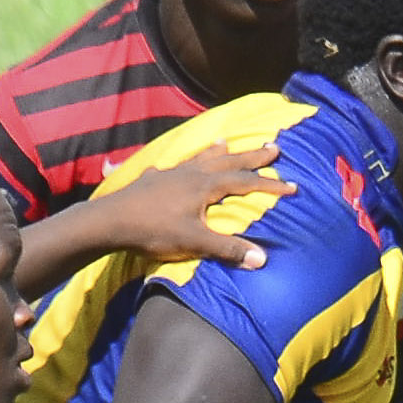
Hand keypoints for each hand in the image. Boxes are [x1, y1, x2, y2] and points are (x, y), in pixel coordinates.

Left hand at [84, 132, 285, 269]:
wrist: (108, 222)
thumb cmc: (153, 231)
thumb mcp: (194, 242)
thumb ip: (228, 249)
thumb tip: (263, 259)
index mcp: (205, 186)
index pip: (245, 183)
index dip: (271, 185)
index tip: (293, 186)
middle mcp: (190, 175)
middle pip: (227, 162)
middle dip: (252, 157)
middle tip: (273, 147)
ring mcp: (169, 175)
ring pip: (199, 159)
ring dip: (216, 152)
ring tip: (226, 142)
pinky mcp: (151, 180)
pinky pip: (172, 167)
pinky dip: (180, 165)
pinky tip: (173, 168)